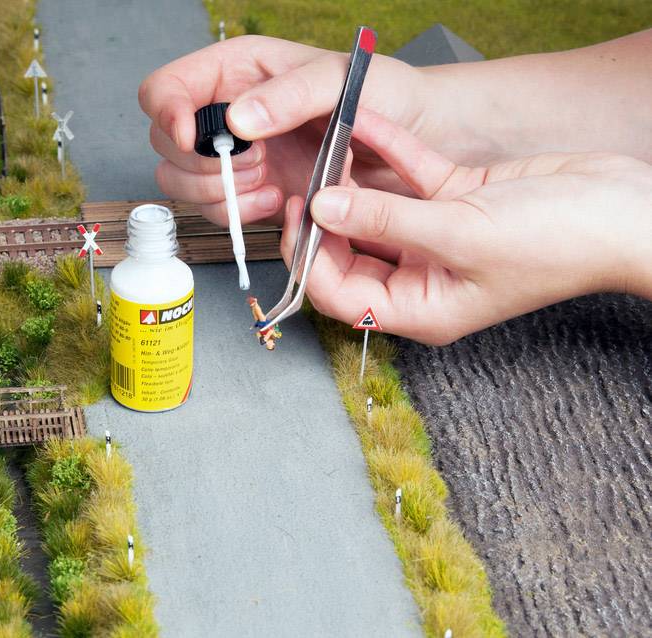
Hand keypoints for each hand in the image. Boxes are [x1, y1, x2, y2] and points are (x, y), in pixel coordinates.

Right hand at [138, 35, 424, 225]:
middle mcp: (227, 114)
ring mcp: (238, 158)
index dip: (168, 114)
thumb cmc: (384, 94)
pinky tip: (278, 200)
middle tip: (256, 162)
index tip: (194, 139)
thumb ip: (287, 95)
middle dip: (205, 165)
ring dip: (221, 193)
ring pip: (183, 183)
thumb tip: (237, 121)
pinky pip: (218, 212)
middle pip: (166, 145)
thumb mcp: (338, 81)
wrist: (417, 140)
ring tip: (270, 182)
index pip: (165, 89)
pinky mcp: (253, 192)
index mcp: (235, 72)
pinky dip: (240, 214)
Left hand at [286, 110, 651, 344]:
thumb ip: (387, 220)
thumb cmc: (558, 244)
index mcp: (420, 308)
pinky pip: (407, 175)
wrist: (625, 209)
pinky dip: (386, 150)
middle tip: (306, 181)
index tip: (303, 214)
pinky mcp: (452, 200)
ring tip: (326, 148)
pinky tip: (363, 121)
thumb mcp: (460, 235)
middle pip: (349, 251)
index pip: (339, 294)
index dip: (311, 257)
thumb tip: (324, 208)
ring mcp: (434, 238)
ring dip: (351, 179)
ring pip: (374, 209)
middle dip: (325, 217)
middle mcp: (421, 277)